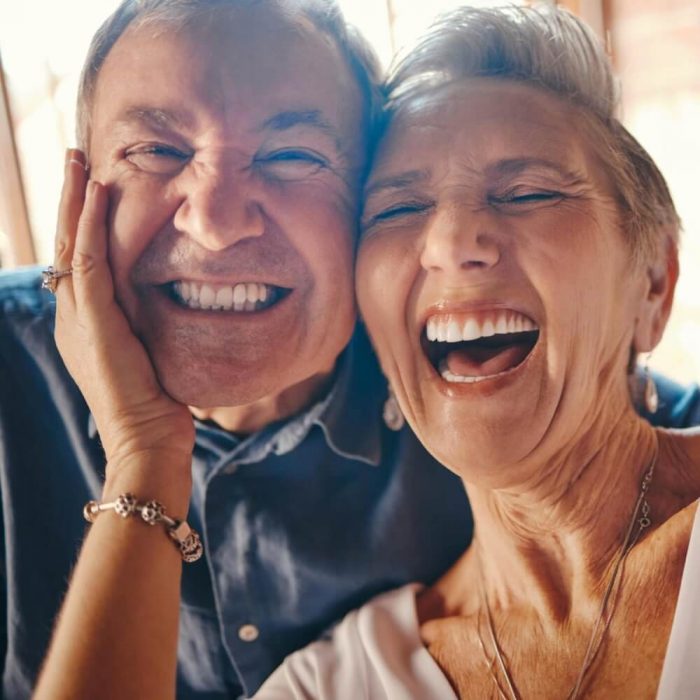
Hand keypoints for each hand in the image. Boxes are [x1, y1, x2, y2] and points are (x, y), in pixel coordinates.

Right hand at [53, 150, 194, 477]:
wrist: (147, 438)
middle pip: (64, 243)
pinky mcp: (95, 322)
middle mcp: (72, 315)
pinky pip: (88, 263)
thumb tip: (159, 303)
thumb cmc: (155, 403)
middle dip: (69, 198)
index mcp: (83, 321)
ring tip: (78, 160)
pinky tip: (96, 193)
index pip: (77, 259)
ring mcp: (78, 318)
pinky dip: (90, 226)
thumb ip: (141, 324)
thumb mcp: (145, 354)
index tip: (92, 186)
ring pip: (70, 245)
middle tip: (74, 157)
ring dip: (75, 199)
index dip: (81, 221)